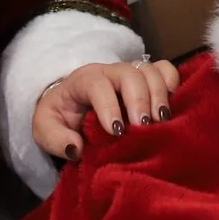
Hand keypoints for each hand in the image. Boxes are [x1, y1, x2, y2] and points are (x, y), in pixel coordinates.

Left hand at [32, 58, 182, 161]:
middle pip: (131, 74)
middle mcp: (111, 72)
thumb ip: (55, 139)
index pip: (98, 84)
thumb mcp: (44, 130)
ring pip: (152, 71)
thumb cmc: (60, 117)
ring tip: (160, 122)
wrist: (70, 107)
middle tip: (143, 127)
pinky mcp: (148, 80)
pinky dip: (174, 86)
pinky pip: (167, 71)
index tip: (116, 131)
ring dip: (160, 95)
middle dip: (140, 100)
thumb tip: (77, 148)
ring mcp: (132, 73)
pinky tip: (171, 110)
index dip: (109, 105)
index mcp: (84, 80)